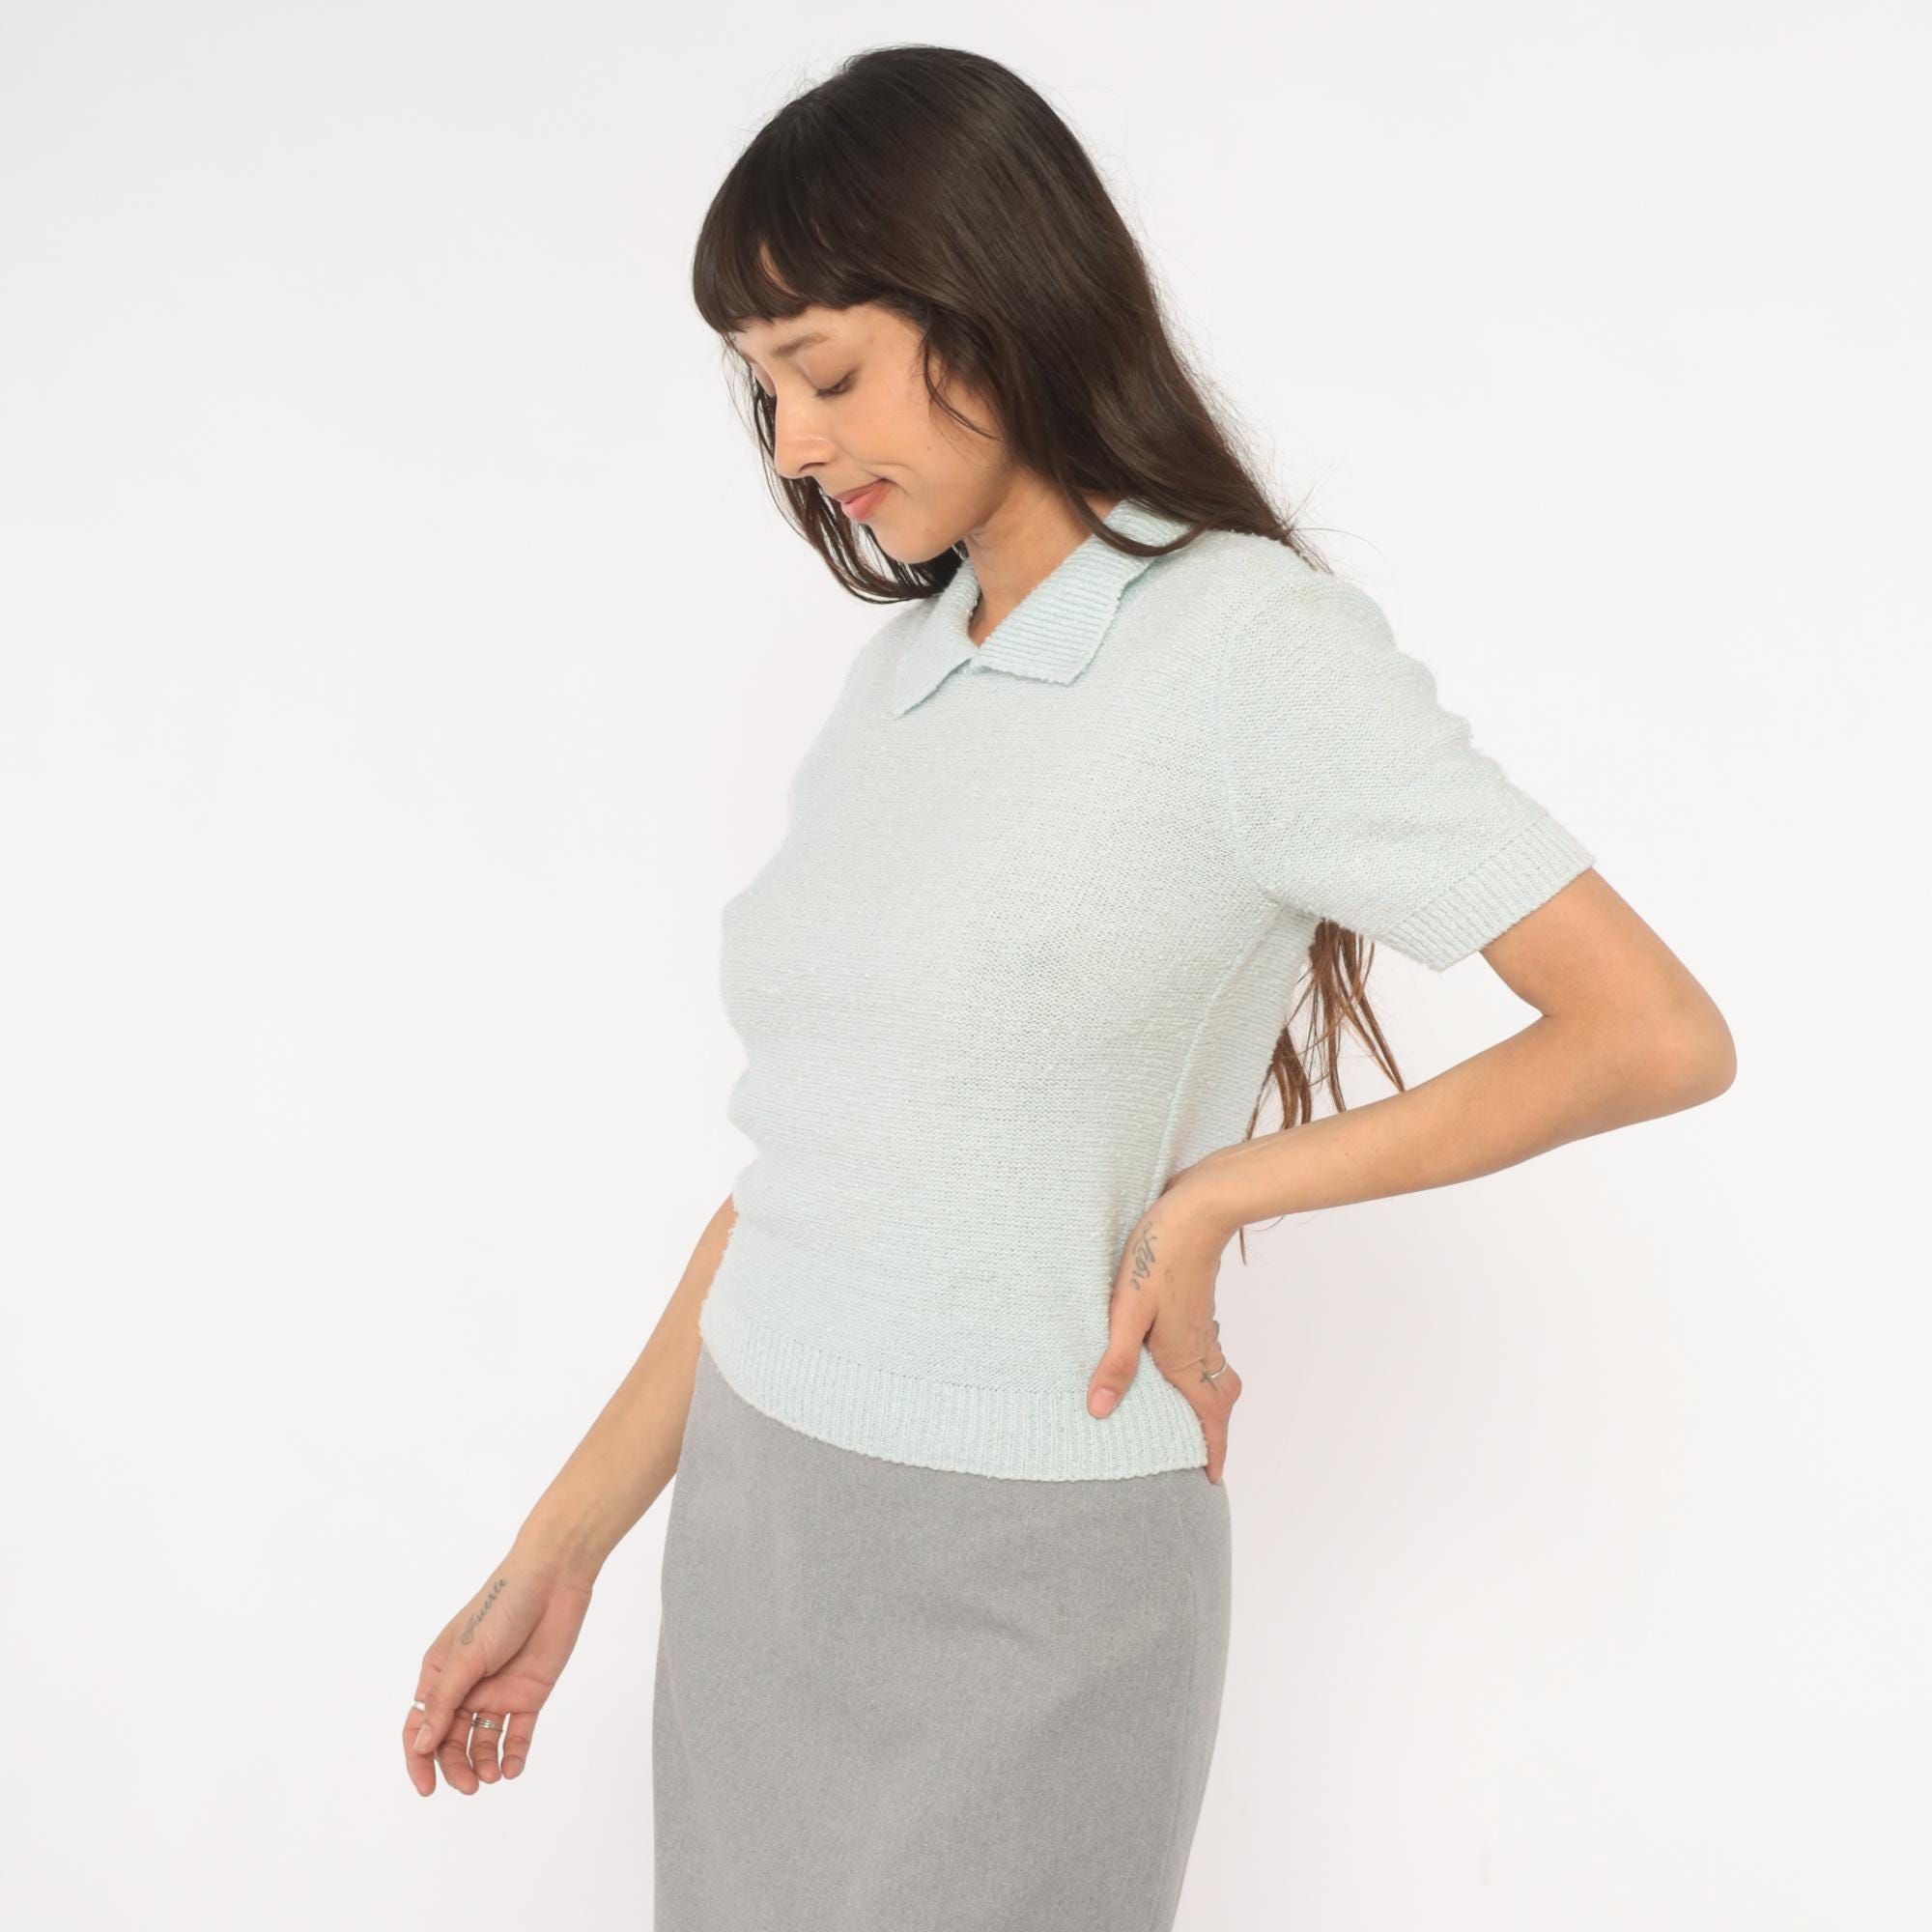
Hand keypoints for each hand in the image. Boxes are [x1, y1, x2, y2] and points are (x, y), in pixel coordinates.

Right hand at [402, 1544, 596, 1794]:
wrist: (553, 1580)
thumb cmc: (502, 1606)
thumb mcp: (467, 1655)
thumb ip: (444, 1701)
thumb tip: (421, 1744)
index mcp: (440, 1673)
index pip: (420, 1725)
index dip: (419, 1758)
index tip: (427, 1787)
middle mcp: (466, 1688)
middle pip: (450, 1740)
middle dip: (455, 1766)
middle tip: (469, 1785)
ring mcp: (497, 1692)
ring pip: (483, 1742)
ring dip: (484, 1763)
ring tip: (492, 1776)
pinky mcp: (528, 1695)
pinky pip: (517, 1734)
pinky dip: (513, 1755)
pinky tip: (512, 1768)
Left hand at [1086, 1176, 1241, 1482]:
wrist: (1197, 1209)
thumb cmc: (1157, 1256)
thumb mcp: (1127, 1310)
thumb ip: (1115, 1361)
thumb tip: (1098, 1410)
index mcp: (1185, 1356)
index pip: (1209, 1414)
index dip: (1214, 1448)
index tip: (1213, 1477)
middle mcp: (1201, 1345)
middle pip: (1220, 1399)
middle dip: (1214, 1429)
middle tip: (1202, 1452)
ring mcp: (1204, 1324)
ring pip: (1216, 1373)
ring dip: (1208, 1399)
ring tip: (1187, 1415)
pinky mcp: (1199, 1305)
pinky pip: (1209, 1351)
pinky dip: (1201, 1370)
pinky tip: (1176, 1360)